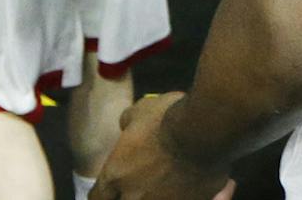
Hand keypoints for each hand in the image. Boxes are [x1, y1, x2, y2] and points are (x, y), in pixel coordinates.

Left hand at [90, 92, 234, 199]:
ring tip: (164, 183)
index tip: (112, 186)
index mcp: (115, 175)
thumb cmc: (166, 117)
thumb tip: (126, 127)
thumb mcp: (139, 110)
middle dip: (127, 194)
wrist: (202, 131)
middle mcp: (134, 197)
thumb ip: (128, 123)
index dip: (106, 191)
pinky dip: (184, 194)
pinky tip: (188, 186)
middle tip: (137, 184)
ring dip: (157, 194)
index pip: (99, 196)